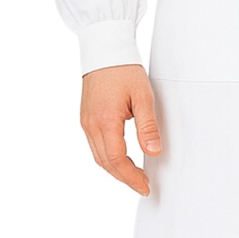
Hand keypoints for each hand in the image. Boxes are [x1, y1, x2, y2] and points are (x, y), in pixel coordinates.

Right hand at [79, 64, 160, 194]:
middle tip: (142, 185)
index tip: (144, 186)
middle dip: (124, 178)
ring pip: (98, 156)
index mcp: (105, 121)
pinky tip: (120, 159)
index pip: (117, 160)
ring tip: (134, 176)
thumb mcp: (143, 97)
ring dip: (115, 169)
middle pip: (105, 163)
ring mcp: (85, 122)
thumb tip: (153, 151)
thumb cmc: (124, 70)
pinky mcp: (85, 118)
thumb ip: (148, 126)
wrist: (104, 51)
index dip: (131, 177)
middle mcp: (91, 125)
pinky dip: (107, 157)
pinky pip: (95, 145)